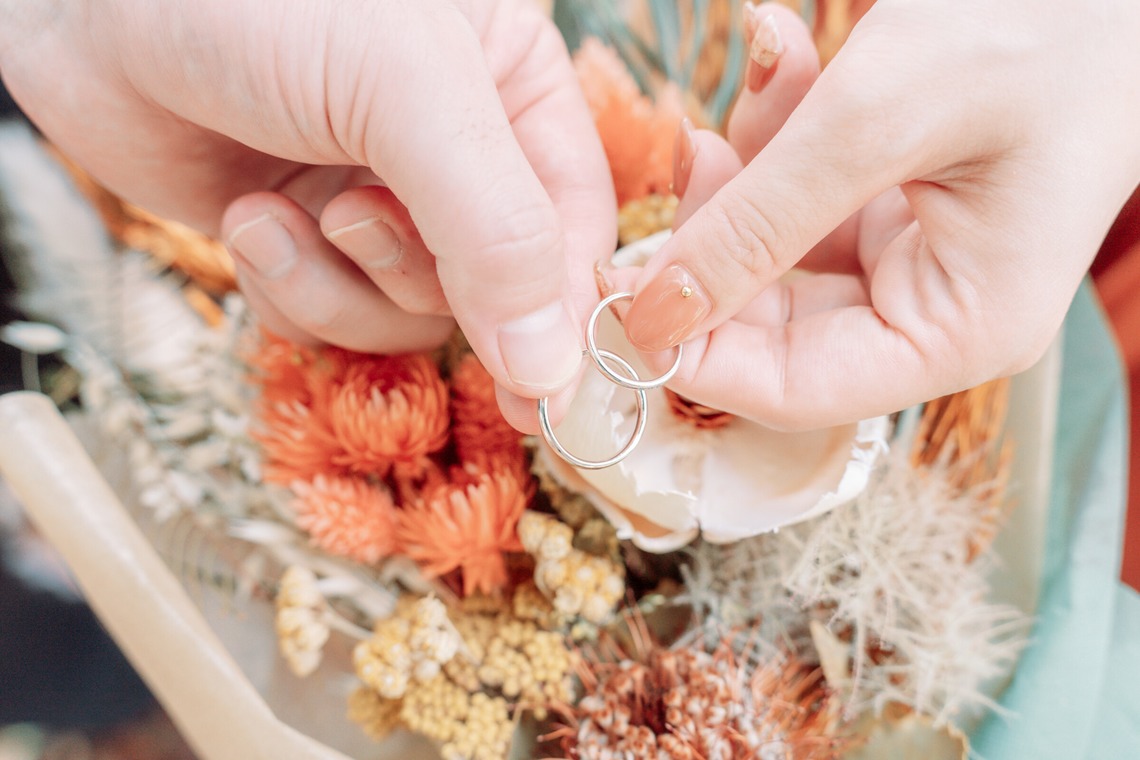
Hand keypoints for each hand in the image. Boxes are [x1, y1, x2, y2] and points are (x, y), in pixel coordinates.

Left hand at [0, 0, 615, 430]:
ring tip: (280, 213)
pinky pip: (332, 318)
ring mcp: (379, 199)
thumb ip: (493, 226)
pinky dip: (287, 291)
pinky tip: (249, 219)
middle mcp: (458, 154)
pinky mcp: (304, 237)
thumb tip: (551, 370)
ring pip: (407, 316)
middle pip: (493, 289)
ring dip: (338, 288)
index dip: (563, 315)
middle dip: (412, 274)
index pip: (575, 229)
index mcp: (516, 91)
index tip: (544, 394)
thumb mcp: (406, 88)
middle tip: (350, 218)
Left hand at [616, 0, 1139, 429]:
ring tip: (764, 71)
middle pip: (769, 324)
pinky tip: (783, 54)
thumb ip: (755, 226)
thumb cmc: (1042, 26)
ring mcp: (910, 256)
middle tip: (673, 162)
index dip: (692, 353)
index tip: (611, 294)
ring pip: (773, 253)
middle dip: (711, 242)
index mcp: (958, 330)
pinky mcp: (889, 202)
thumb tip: (652, 315)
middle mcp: (932, 311)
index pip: (791, 388)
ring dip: (744, 169)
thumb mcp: (876, 122)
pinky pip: (798, 196)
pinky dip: (776, 135)